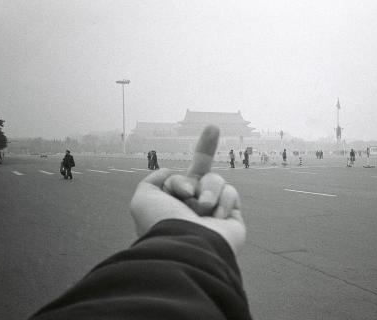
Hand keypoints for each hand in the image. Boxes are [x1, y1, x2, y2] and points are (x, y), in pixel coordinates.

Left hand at [130, 126, 245, 252]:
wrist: (188, 245)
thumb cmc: (163, 223)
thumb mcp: (144, 198)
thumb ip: (153, 181)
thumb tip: (171, 172)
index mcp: (172, 204)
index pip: (178, 178)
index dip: (177, 177)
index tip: (180, 186)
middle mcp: (193, 206)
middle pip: (203, 171)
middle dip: (207, 146)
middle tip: (212, 127)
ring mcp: (214, 211)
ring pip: (216, 181)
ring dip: (208, 190)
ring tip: (202, 208)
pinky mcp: (233, 217)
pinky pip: (231, 193)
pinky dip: (223, 201)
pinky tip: (216, 217)